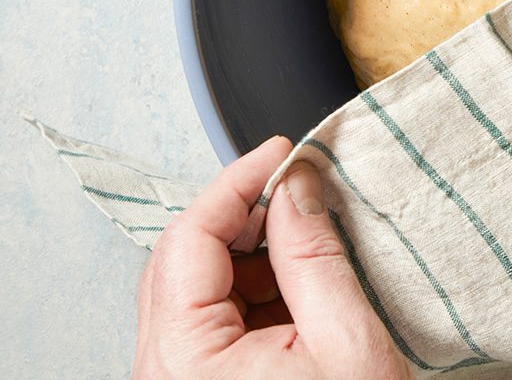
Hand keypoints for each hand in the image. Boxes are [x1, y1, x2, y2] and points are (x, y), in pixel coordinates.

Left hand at [132, 137, 410, 379]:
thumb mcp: (347, 342)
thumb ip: (315, 256)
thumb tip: (297, 187)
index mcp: (188, 362)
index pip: (189, 240)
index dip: (235, 185)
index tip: (278, 154)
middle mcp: (165, 373)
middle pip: (182, 260)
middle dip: (243, 218)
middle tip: (297, 190)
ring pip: (194, 287)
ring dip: (250, 255)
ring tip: (308, 245)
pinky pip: (208, 319)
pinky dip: (252, 291)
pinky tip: (297, 286)